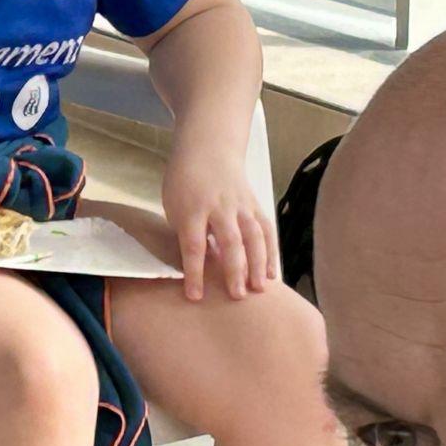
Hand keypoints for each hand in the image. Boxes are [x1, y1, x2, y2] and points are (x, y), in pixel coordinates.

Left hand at [160, 144, 276, 301]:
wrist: (208, 149)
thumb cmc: (184, 182)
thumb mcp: (174, 206)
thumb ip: (186, 234)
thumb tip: (202, 265)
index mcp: (192, 209)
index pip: (193, 245)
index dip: (195, 272)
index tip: (195, 295)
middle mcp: (219, 208)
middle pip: (230, 242)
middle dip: (234, 270)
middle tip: (236, 296)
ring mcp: (241, 206)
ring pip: (254, 236)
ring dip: (258, 264)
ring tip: (259, 288)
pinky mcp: (255, 205)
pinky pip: (266, 231)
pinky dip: (271, 253)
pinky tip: (272, 273)